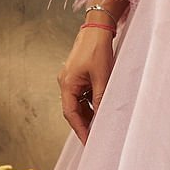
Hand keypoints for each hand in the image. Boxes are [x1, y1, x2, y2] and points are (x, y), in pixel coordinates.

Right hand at [58, 25, 115, 144]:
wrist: (97, 28)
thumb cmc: (97, 49)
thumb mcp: (102, 77)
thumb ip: (100, 99)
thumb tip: (102, 117)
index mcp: (67, 84)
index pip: (70, 114)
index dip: (80, 129)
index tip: (88, 141)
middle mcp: (67, 83)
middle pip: (73, 110)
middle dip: (84, 124)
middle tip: (95, 137)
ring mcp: (73, 79)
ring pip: (79, 103)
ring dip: (89, 114)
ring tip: (100, 125)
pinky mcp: (80, 76)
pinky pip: (84, 95)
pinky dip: (91, 103)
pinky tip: (101, 109)